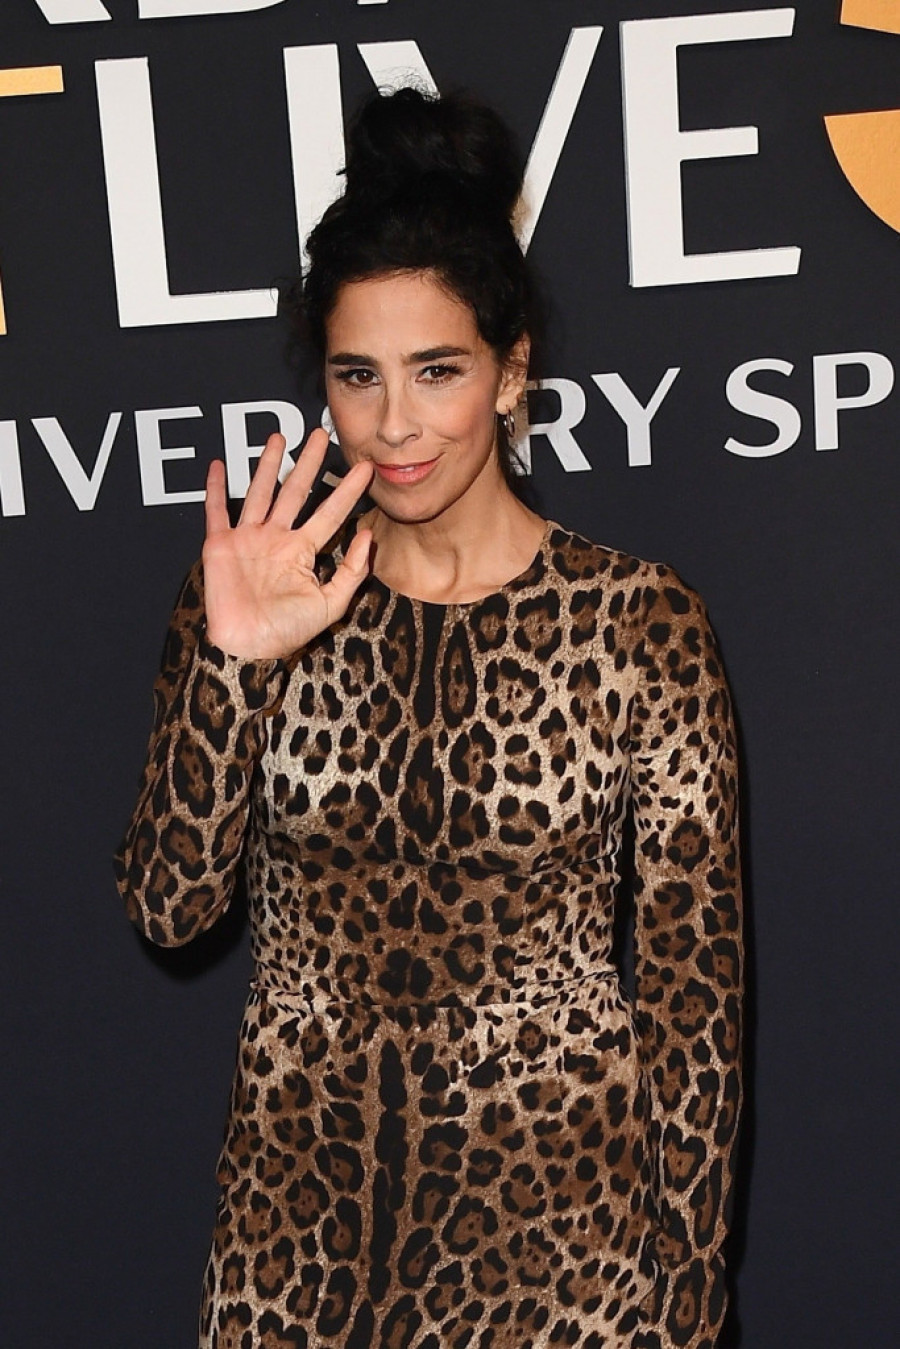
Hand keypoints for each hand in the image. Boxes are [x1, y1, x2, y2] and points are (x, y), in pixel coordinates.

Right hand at [202, 428, 374, 659]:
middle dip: (309, 464)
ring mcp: (248, 539)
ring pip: (260, 492)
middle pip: (295, 492)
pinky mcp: (220, 545)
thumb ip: (351, 572)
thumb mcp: (331, 604)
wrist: (248, 647)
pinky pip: (217, 511)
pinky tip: (220, 465)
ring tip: (279, 437)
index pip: (330, 514)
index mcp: (302, 553)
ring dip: (267, 465)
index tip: (364, 468)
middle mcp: (276, 540)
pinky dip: (216, 489)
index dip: (347, 491)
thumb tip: (367, 536)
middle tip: (322, 435)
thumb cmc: (287, 632)